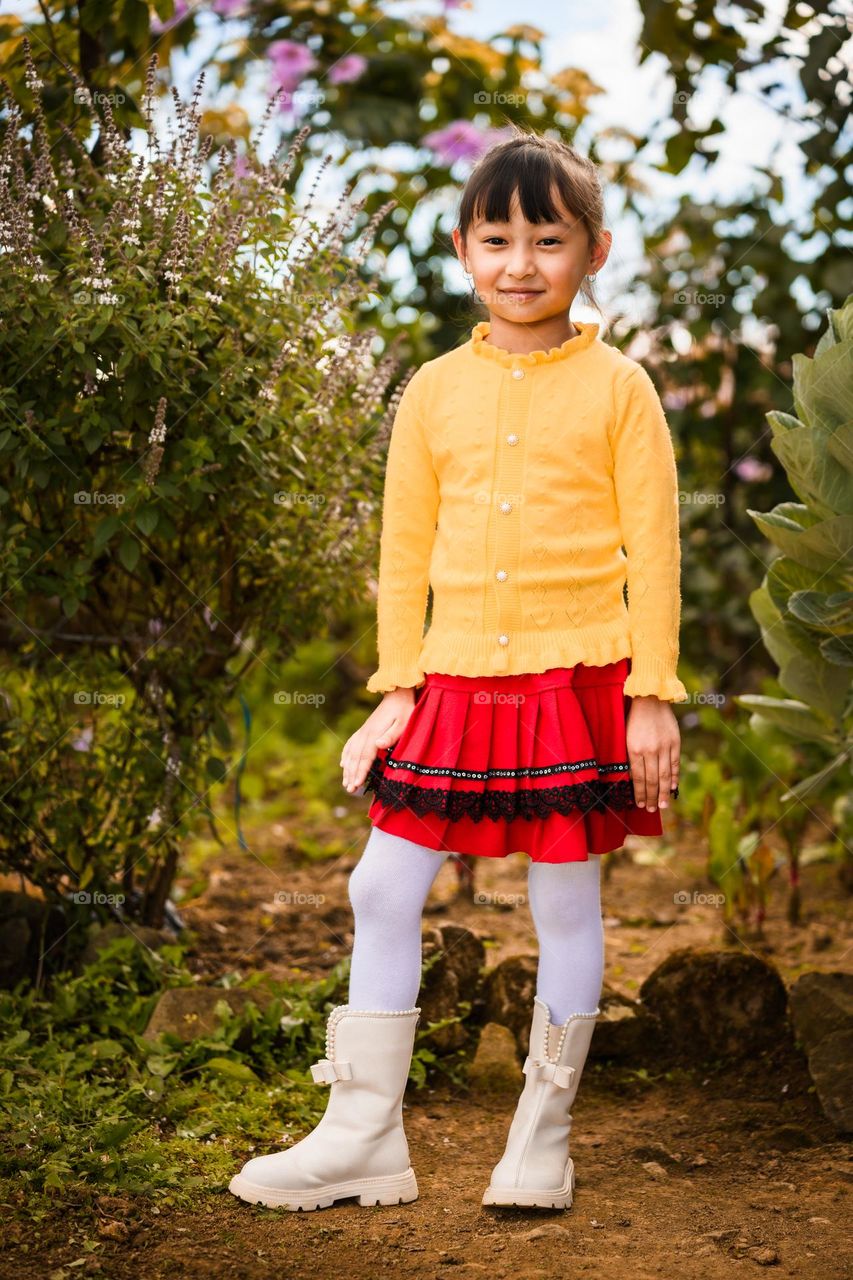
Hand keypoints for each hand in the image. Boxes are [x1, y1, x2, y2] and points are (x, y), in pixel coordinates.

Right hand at [340, 687, 416, 793]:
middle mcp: (365, 734)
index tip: (356, 785)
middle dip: (352, 774)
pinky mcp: (365, 729)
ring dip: (348, 768)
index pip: (365, 757)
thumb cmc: (405, 709)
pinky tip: (343, 764)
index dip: (360, 772)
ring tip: (346, 783)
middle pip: (355, 757)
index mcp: (374, 734)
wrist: (398, 692)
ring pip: (351, 752)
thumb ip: (392, 734)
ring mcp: (363, 731)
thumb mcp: (404, 722)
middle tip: (349, 790)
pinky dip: (346, 755)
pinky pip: (351, 744)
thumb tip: (378, 745)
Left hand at [625, 696, 679, 811]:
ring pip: (664, 775)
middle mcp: (650, 750)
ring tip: (663, 805)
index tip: (640, 804)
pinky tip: (672, 788)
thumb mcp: (625, 736)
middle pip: (651, 780)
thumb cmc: (633, 718)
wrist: (651, 698)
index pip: (637, 778)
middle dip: (651, 797)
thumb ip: (630, 756)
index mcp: (634, 749)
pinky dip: (674, 777)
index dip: (639, 793)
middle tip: (652, 810)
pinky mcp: (675, 742)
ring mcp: (664, 747)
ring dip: (663, 792)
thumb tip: (634, 778)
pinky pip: (675, 763)